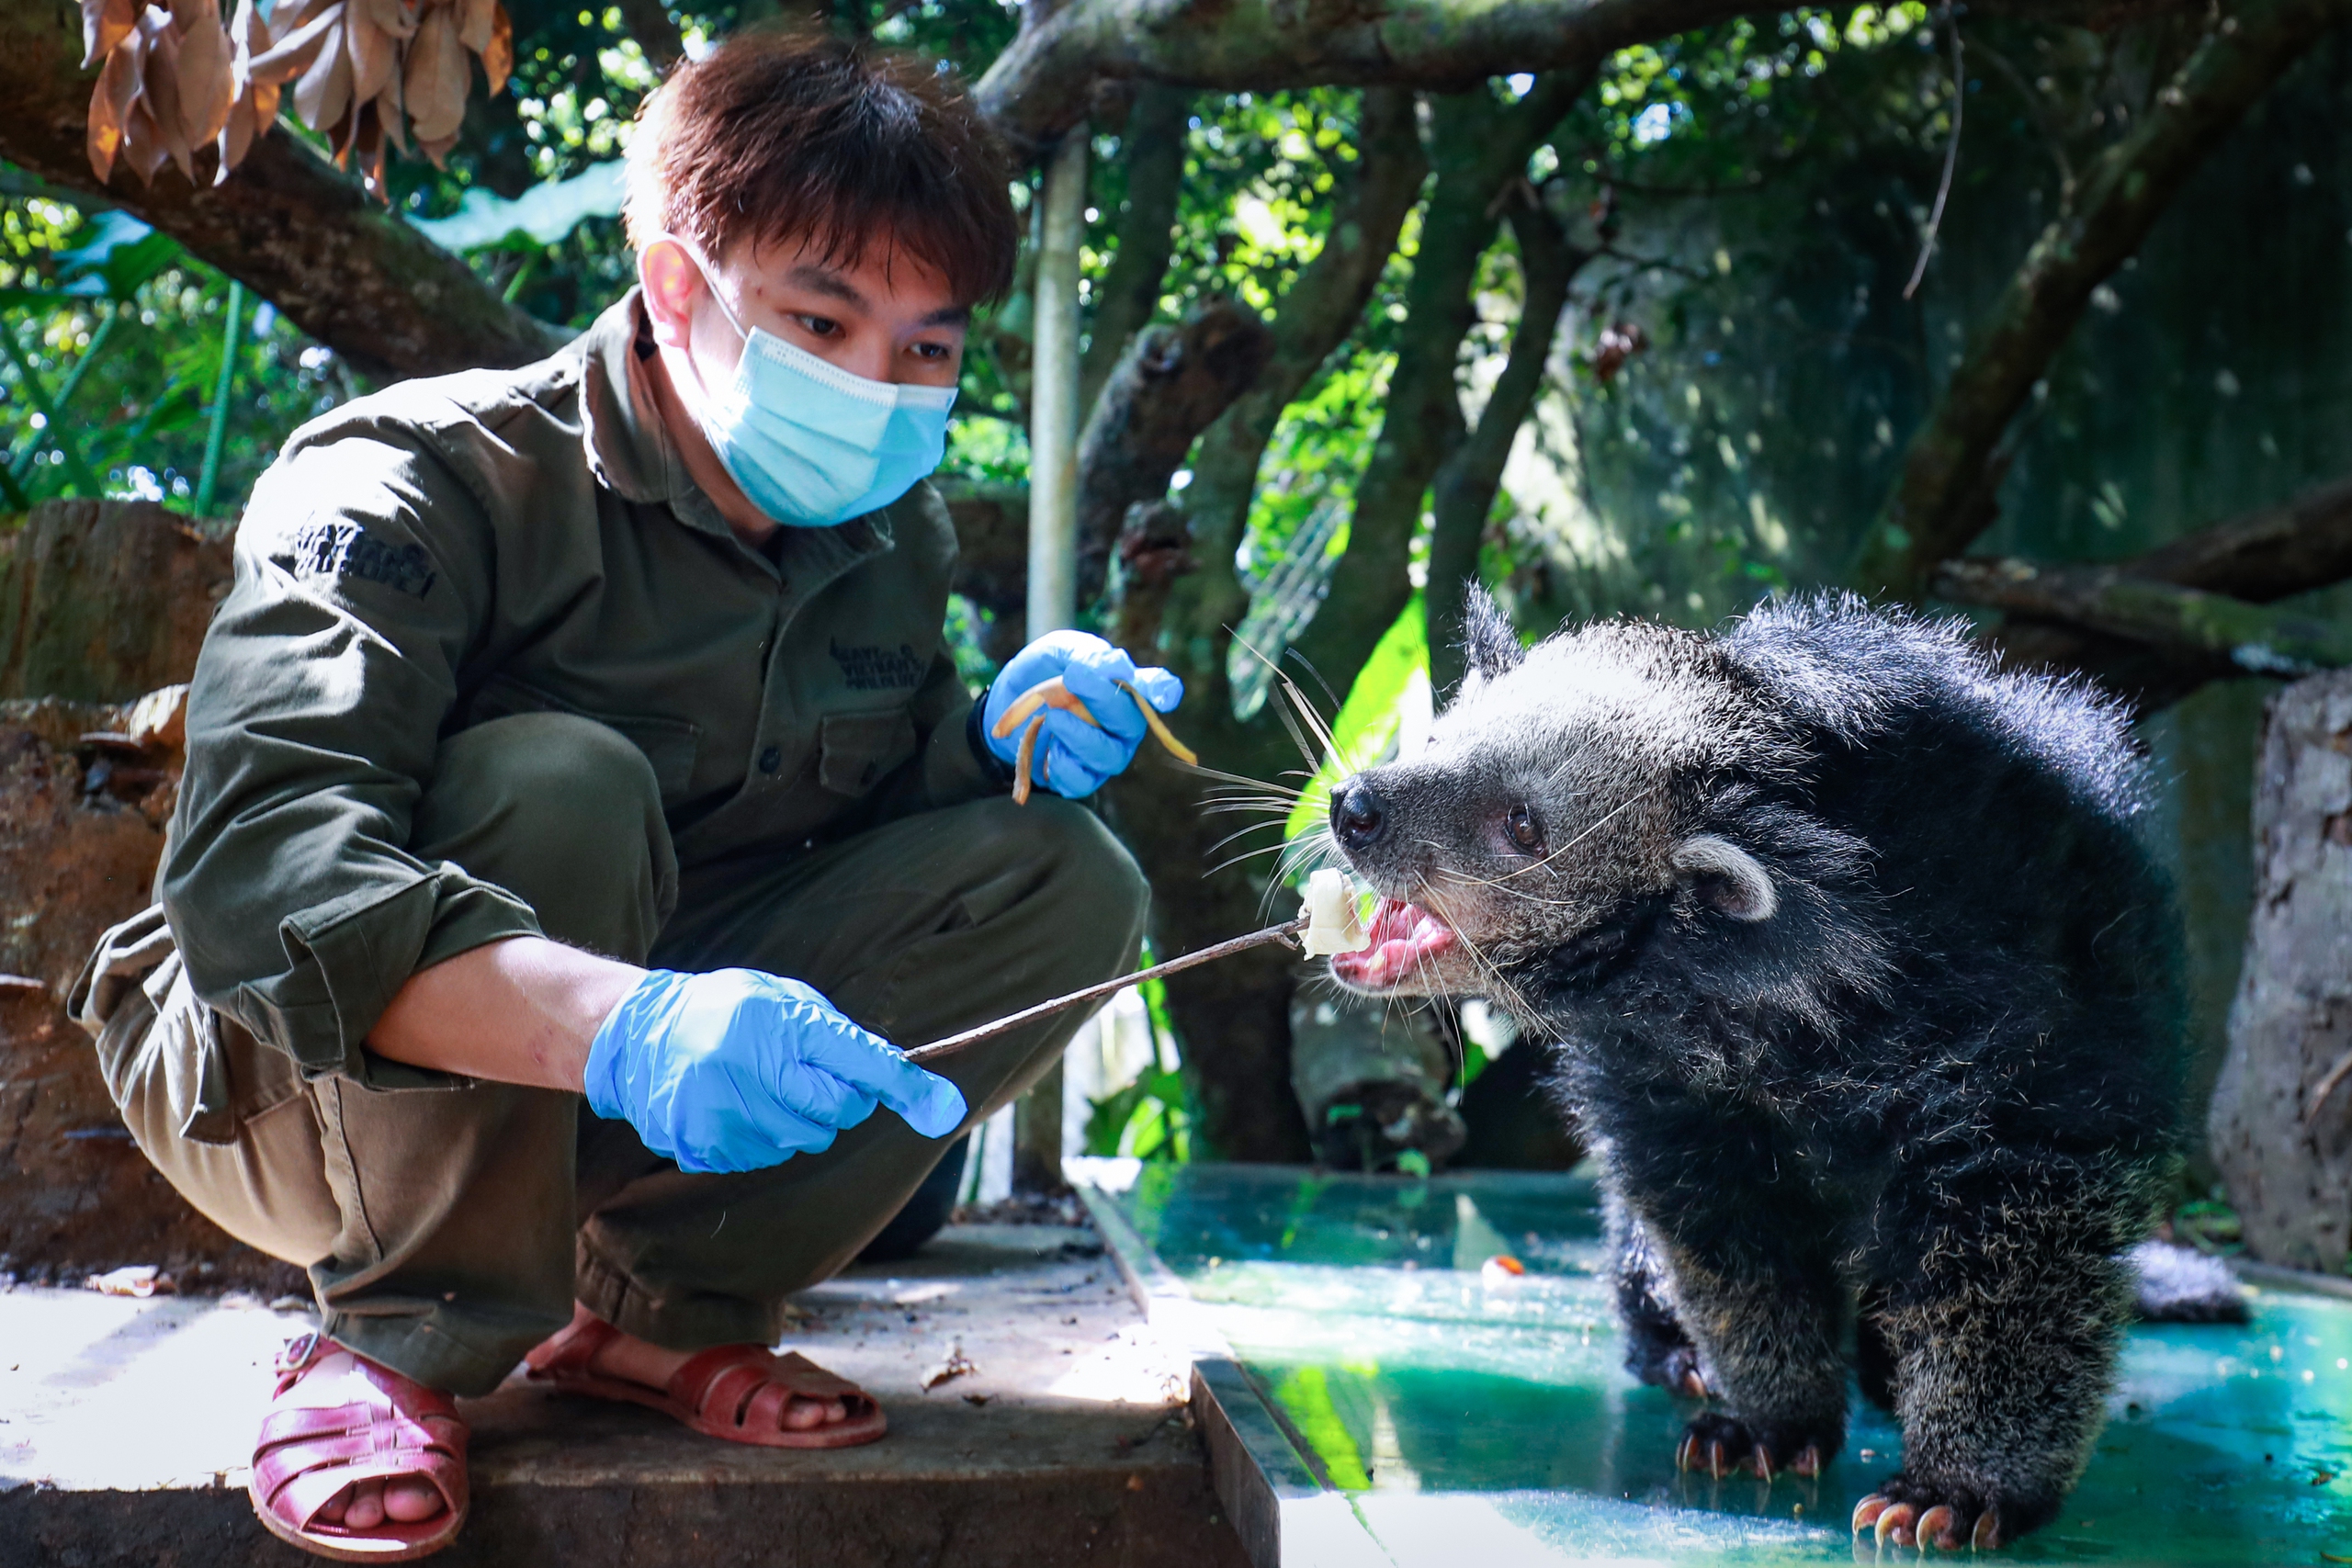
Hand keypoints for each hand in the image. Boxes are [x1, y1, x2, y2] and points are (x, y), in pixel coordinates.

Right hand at [582, 969, 966, 1173]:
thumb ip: (843, 1039)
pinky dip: (762, 1138)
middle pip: (836, 1112)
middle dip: (837, 1099)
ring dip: (797, 1121)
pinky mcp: (704, 1146)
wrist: (638, 1034)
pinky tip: (736, 1107)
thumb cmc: (726, 1009)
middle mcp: (751, 1067)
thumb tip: (906, 1083)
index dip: (902, 1086)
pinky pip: (763, 1157)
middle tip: (805, 1074)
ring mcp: (724, 1112)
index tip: (943, 1108)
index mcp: (778, 1021)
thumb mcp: (784, 1000)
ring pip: (801, 1140)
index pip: (857, 1061)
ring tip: (761, 1086)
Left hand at [983, 630, 1182, 798]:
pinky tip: (1050, 748)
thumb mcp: (1057, 650)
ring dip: (1078, 736)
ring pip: (1109, 756)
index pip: (1157, 688)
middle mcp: (1123, 723)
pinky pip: (1082, 781)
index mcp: (1125, 686)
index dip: (1163, 692)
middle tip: (1072, 678)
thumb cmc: (1041, 672)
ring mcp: (1107, 752)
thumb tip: (1117, 665)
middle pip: (1131, 721)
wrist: (1003, 702)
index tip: (1165, 694)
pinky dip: (1061, 765)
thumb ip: (1085, 654)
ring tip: (1051, 718)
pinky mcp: (1083, 777)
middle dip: (1103, 699)